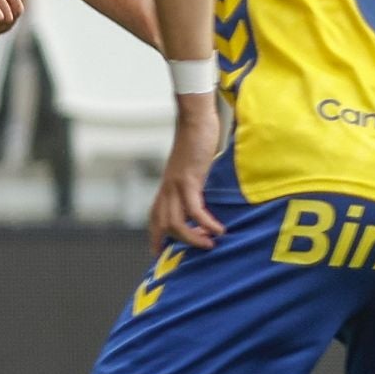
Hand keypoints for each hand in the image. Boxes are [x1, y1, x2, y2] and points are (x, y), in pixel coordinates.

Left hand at [147, 98, 226, 251]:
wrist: (196, 120)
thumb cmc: (196, 143)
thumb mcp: (192, 170)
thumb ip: (193, 185)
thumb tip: (203, 202)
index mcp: (166, 187)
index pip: (155, 217)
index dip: (155, 237)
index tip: (158, 253)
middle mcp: (167, 188)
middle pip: (162, 225)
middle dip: (175, 243)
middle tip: (197, 249)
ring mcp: (175, 184)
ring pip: (176, 222)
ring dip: (193, 238)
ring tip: (210, 244)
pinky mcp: (188, 178)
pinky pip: (194, 208)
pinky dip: (206, 222)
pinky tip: (219, 229)